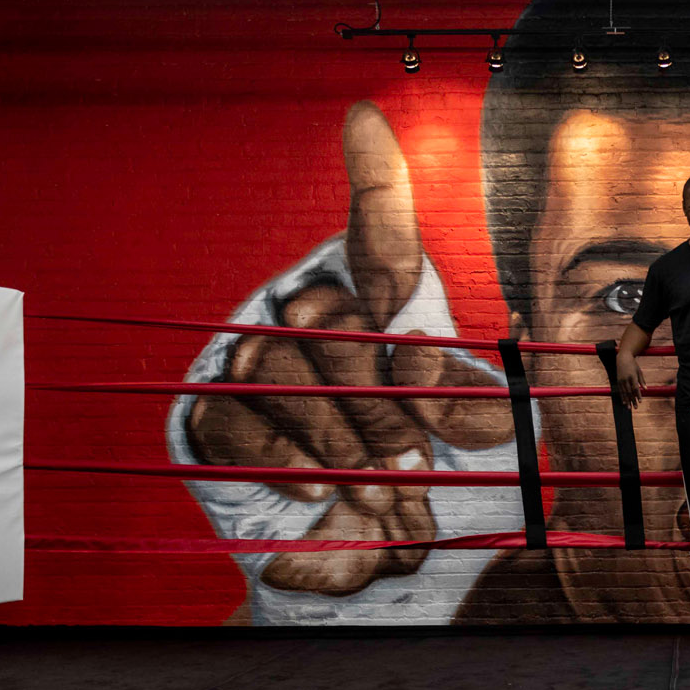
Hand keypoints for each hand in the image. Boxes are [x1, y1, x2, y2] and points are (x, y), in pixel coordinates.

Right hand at [184, 102, 514, 594]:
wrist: (363, 568)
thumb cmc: (421, 491)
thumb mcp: (471, 448)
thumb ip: (472, 404)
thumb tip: (439, 373)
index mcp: (381, 320)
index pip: (380, 243)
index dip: (375, 181)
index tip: (368, 122)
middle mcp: (315, 328)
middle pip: (337, 326)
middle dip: (384, 405)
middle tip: (412, 469)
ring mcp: (260, 366)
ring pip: (289, 373)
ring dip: (343, 440)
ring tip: (378, 493)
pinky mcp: (217, 415)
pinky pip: (243, 417)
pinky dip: (289, 459)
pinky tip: (319, 487)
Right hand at [615, 355, 645, 407]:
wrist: (623, 358)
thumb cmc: (633, 365)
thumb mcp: (639, 371)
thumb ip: (642, 381)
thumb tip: (646, 389)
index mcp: (632, 376)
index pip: (635, 388)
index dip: (638, 395)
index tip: (640, 401)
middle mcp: (626, 379)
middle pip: (630, 392)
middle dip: (633, 400)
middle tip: (636, 408)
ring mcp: (621, 380)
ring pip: (624, 393)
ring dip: (627, 401)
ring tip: (629, 408)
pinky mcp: (618, 381)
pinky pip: (620, 391)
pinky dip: (622, 397)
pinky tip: (624, 402)